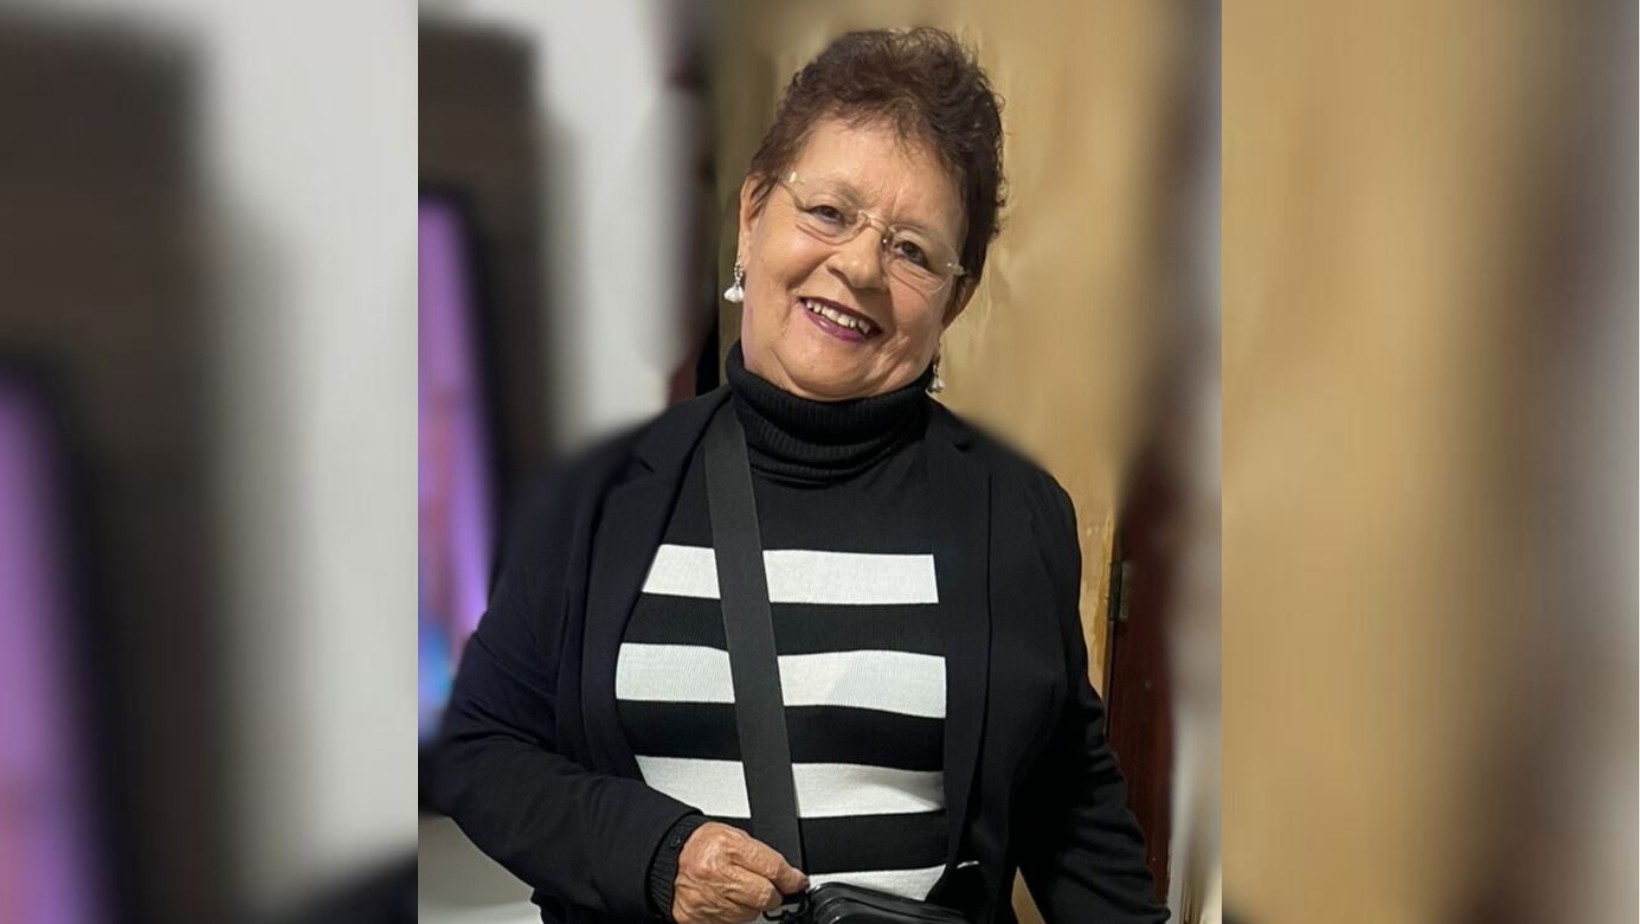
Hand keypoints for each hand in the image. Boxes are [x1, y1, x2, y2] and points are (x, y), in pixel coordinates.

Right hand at [671, 821, 807, 923]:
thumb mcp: (735, 836)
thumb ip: (762, 856)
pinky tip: (724, 900)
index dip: (791, 878)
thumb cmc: (702, 845)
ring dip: (750, 905)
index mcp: (727, 847)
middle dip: (772, 894)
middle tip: (767, 887)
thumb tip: (790, 876)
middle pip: (765, 896)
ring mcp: (706, 900)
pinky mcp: (697, 919)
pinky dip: (732, 915)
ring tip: (737, 889)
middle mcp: (715, 874)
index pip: (773, 868)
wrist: (667, 858)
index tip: (797, 882)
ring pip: (749, 915)